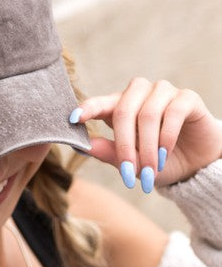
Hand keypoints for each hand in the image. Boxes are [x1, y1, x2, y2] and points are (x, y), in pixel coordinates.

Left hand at [70, 78, 221, 190]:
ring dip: (148, 147)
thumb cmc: (157, 162)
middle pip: (124, 110)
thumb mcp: (131, 163)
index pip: (100, 103)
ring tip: (150, 170)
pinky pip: (173, 113)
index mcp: (120, 106)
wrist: (194, 166)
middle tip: (129, 174)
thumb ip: (109, 152)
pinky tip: (165, 154)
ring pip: (148, 114)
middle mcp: (140, 94)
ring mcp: (163, 92)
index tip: (73, 119)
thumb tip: (82, 147)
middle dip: (125, 146)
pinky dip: (167, 138)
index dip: (87, 108)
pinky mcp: (187, 97)